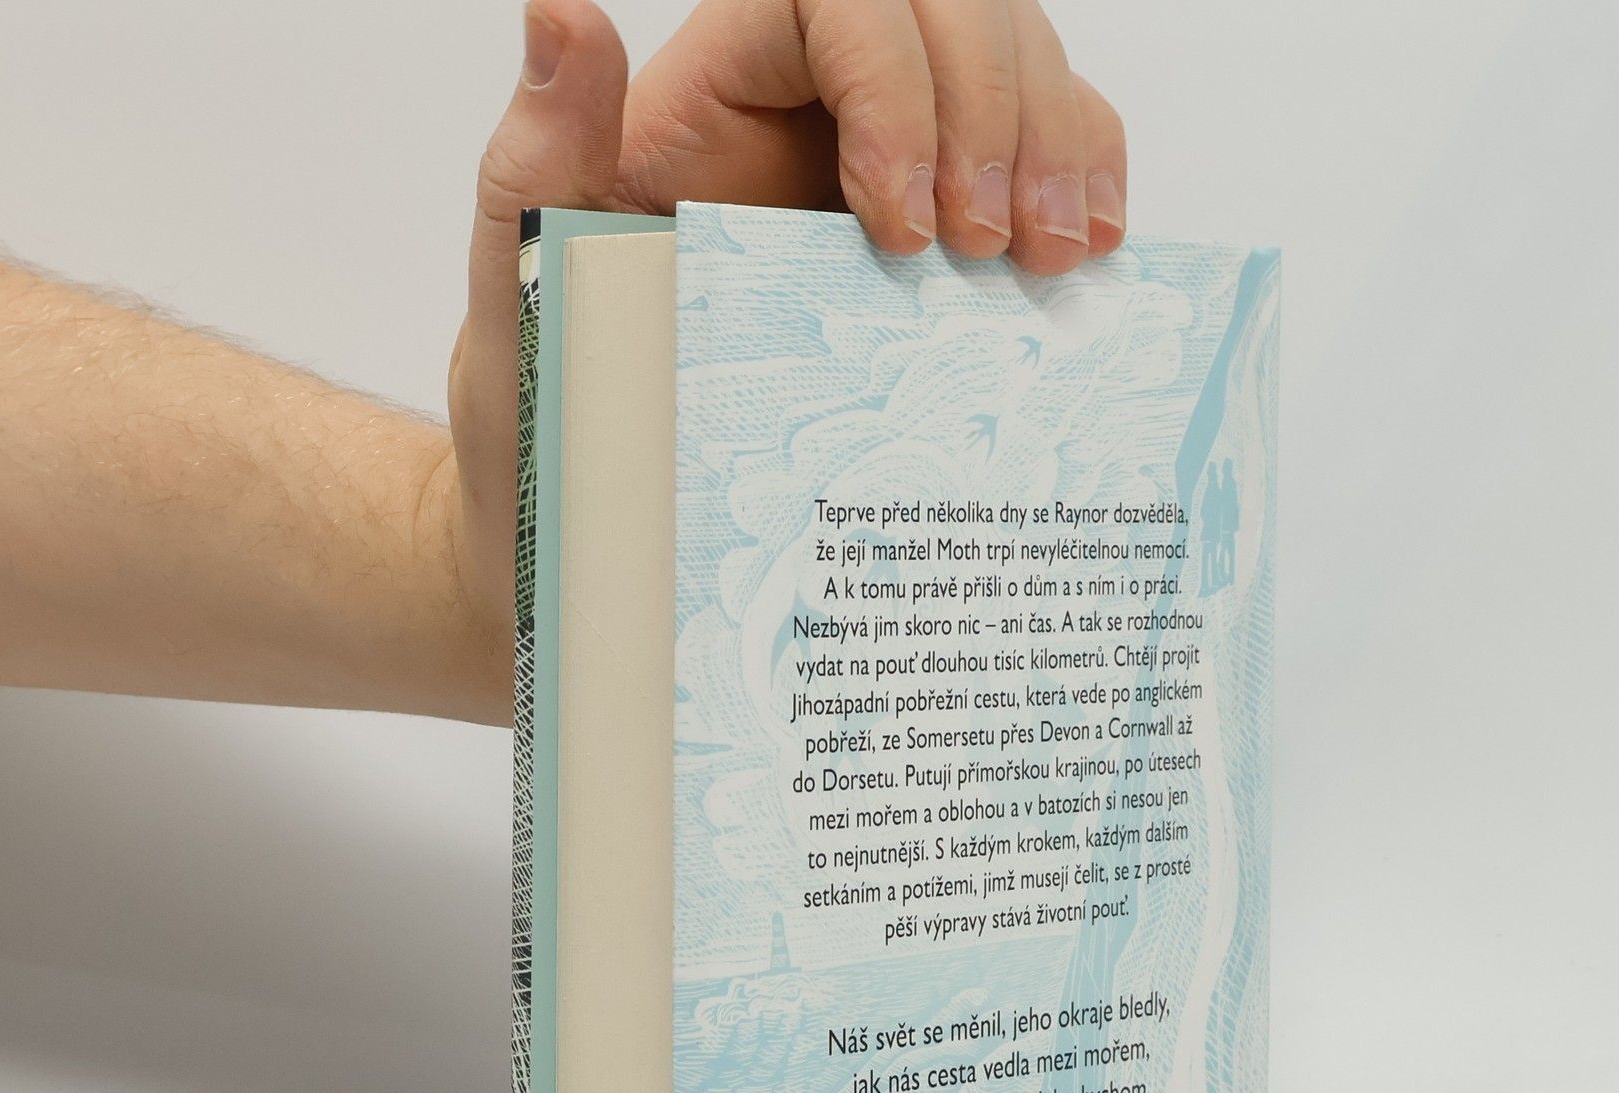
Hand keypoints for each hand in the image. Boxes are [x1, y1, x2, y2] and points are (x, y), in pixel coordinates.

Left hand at [439, 0, 1127, 714]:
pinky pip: (1048, 137)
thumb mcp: (526, 291)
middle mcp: (814, 100)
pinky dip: (1089, 169)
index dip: (893, 84)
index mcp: (718, 91)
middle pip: (950, 13)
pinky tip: (1092, 249)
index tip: (900, 227)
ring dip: (1058, 141)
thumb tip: (563, 16)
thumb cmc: (554, 410)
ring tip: (1054, 260)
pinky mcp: (949, 214)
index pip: (836, 2)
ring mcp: (894, 150)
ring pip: (1016, 58)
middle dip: (996, 116)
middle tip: (1001, 251)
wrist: (605, 516)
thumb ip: (537, 156)